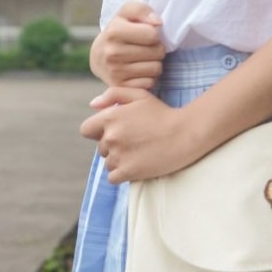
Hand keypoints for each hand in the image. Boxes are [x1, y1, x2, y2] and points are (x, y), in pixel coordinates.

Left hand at [80, 82, 197, 183]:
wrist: (185, 133)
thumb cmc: (162, 113)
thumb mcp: (139, 95)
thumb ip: (113, 94)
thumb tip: (92, 105)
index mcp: (110, 117)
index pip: (86, 130)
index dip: (98, 132)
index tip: (114, 132)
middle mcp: (111, 137)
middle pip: (100, 148)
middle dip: (113, 146)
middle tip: (135, 142)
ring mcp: (119, 155)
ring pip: (108, 163)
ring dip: (119, 161)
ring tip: (139, 153)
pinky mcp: (128, 172)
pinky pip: (113, 177)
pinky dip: (122, 174)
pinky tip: (137, 165)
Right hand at [94, 0, 164, 89]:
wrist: (98, 57)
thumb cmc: (118, 31)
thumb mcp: (126, 14)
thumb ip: (142, 10)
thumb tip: (158, 23)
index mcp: (114, 32)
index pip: (153, 34)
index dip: (154, 33)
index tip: (145, 34)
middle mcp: (112, 53)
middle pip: (157, 52)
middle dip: (156, 49)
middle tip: (146, 48)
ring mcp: (116, 72)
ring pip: (156, 69)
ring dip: (154, 64)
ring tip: (143, 59)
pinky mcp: (121, 87)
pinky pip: (150, 83)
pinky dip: (148, 78)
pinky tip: (139, 72)